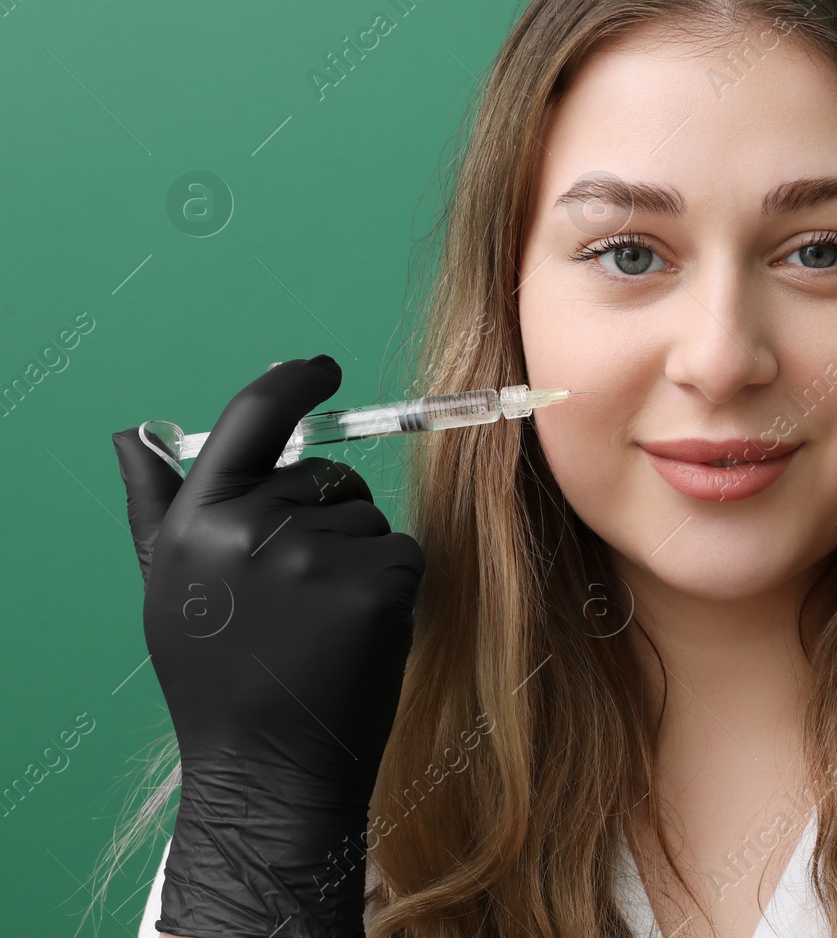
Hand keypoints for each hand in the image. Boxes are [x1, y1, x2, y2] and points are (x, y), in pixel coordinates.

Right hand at [112, 355, 423, 937]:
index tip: (322, 368)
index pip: (252, 418)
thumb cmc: (220, 678)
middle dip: (326, 522)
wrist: (268, 770)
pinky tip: (357, 634)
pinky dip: (392, 587)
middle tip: (296, 602)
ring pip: (369, 519)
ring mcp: (316, 556)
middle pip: (327, 479)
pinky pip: (403, 552)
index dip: (294, 382)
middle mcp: (249, 528)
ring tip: (319, 626)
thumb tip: (130, 433)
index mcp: (196, 521)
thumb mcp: (171, 590)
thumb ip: (159, 507)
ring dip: (358, 560)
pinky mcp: (376, 583)